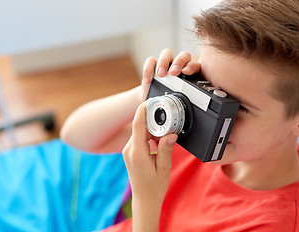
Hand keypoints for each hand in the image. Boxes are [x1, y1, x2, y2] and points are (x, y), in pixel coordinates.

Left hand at [122, 101, 177, 230]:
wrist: (144, 199)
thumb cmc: (154, 186)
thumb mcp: (164, 168)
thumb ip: (166, 149)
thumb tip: (171, 134)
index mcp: (137, 153)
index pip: (138, 125)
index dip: (143, 110)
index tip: (151, 100)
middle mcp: (129, 150)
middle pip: (140, 126)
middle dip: (153, 120)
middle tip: (167, 120)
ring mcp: (128, 151)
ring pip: (140, 132)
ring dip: (152, 130)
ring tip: (164, 136)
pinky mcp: (130, 152)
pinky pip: (139, 138)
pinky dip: (149, 136)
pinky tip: (158, 143)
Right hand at [140, 49, 200, 101]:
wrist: (153, 103)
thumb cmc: (170, 102)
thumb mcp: (180, 103)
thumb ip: (188, 105)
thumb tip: (197, 115)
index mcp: (189, 74)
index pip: (194, 65)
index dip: (191, 66)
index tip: (186, 72)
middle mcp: (179, 67)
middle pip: (183, 56)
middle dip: (179, 62)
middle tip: (173, 73)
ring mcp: (166, 64)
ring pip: (167, 54)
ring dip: (164, 62)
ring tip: (161, 74)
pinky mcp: (152, 66)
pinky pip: (151, 61)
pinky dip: (149, 69)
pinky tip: (148, 80)